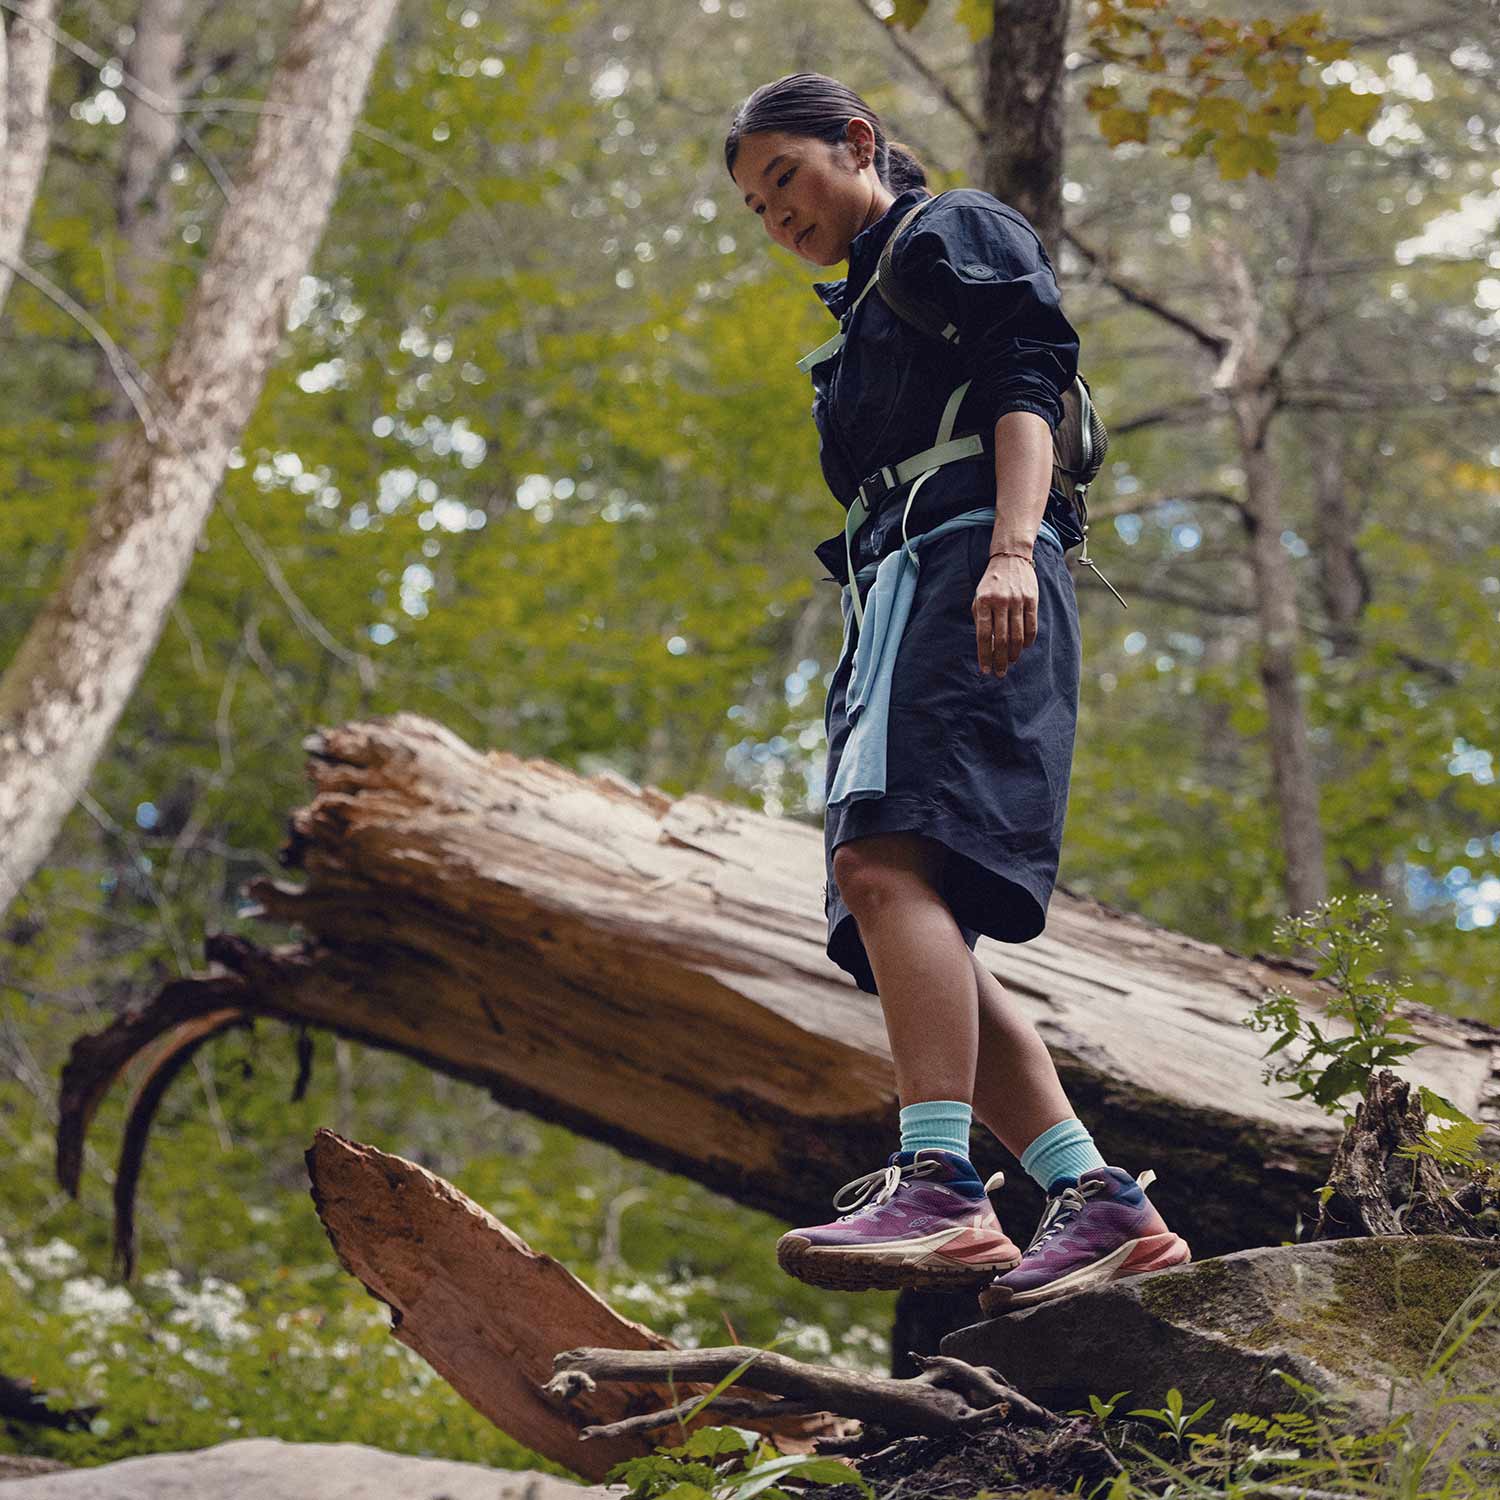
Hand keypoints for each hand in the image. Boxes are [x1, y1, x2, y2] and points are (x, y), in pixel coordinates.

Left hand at [972, 553, 1037, 676]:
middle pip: (1000, 639)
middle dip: (999, 660)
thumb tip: (985, 646)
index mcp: (983, 602)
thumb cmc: (991, 583)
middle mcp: (1000, 602)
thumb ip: (980, 619)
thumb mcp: (978, 597)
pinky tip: (1023, 648)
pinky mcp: (1032, 600)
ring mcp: (1017, 601)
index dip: (984, 655)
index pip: (983, 635)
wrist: (1010, 559)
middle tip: (999, 673)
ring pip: (1017, 635)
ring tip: (1010, 662)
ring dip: (1013, 653)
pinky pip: (1031, 626)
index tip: (985, 670)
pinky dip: (1027, 640)